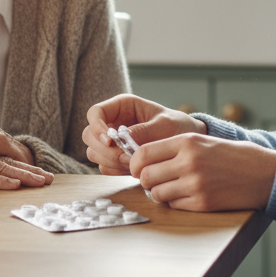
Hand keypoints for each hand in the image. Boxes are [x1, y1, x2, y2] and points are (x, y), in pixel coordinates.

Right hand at [83, 94, 205, 175]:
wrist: (185, 144)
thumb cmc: (177, 126)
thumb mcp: (165, 124)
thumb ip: (144, 130)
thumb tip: (121, 137)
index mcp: (122, 106)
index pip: (95, 112)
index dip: (97, 126)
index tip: (110, 141)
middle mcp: (112, 122)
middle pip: (89, 135)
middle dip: (104, 149)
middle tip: (127, 158)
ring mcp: (112, 141)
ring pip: (94, 152)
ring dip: (110, 161)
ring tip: (135, 164)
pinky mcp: (115, 157)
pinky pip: (104, 166)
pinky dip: (116, 170)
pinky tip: (134, 169)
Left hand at [131, 134, 275, 211]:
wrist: (264, 173)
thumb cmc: (233, 156)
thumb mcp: (203, 141)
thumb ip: (174, 148)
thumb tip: (142, 160)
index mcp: (187, 142)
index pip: (143, 154)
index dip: (135, 163)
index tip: (138, 168)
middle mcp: (188, 162)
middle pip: (146, 176)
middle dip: (147, 180)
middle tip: (156, 179)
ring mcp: (195, 184)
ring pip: (157, 194)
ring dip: (161, 193)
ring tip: (175, 187)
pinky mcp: (202, 203)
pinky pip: (174, 206)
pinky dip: (176, 203)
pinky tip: (190, 195)